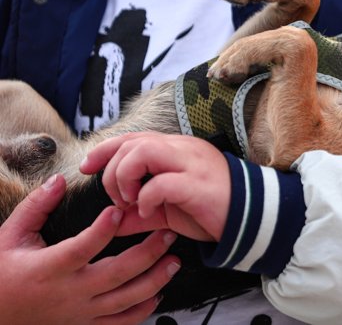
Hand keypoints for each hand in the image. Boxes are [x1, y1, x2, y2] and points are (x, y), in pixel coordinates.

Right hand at [0, 174, 179, 324]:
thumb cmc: (2, 273)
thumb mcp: (10, 235)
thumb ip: (36, 206)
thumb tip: (59, 181)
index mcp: (49, 269)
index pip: (82, 248)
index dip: (102, 230)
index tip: (119, 209)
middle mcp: (69, 293)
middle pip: (116, 274)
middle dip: (147, 253)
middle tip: (168, 233)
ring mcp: (80, 312)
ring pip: (125, 300)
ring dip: (154, 280)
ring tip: (174, 261)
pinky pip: (120, 322)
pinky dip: (143, 309)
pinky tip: (158, 292)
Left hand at [81, 132, 230, 241]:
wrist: (251, 217)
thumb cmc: (211, 209)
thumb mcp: (168, 211)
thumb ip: (139, 214)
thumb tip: (111, 222)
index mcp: (176, 149)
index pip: (133, 138)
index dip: (104, 150)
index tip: (87, 169)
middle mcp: (183, 149)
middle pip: (132, 143)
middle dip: (112, 172)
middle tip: (120, 199)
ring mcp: (192, 164)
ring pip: (142, 153)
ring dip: (126, 178)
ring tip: (132, 202)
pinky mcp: (198, 185)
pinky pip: (160, 184)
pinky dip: (146, 200)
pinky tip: (151, 214)